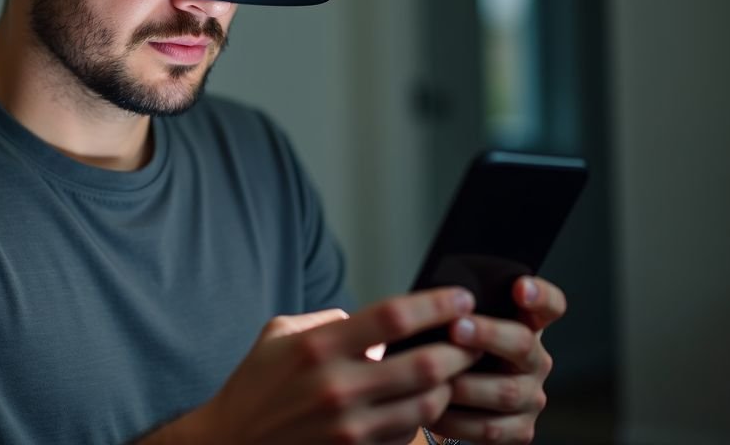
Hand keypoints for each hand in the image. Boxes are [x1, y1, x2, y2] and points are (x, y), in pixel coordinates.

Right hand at [152, 288, 481, 444]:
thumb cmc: (255, 385)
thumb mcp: (279, 335)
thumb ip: (327, 320)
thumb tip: (371, 322)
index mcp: (318, 347)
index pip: (394, 317)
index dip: (437, 304)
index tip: (462, 298)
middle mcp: (337, 387)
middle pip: (426, 364)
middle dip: (461, 349)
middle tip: (474, 338)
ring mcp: (349, 428)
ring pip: (427, 405)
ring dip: (448, 387)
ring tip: (454, 372)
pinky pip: (408, 434)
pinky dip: (422, 417)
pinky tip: (422, 403)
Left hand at [428, 276, 567, 444]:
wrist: (453, 399)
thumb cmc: (456, 350)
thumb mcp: (462, 325)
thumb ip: (460, 312)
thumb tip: (435, 298)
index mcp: (528, 327)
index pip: (550, 306)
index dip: (540, 295)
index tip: (520, 286)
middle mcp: (536, 361)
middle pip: (523, 344)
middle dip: (488, 335)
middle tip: (456, 328)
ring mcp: (532, 397)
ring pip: (506, 391)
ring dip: (467, 383)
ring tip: (435, 375)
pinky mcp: (521, 429)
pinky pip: (490, 428)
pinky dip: (458, 420)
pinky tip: (434, 407)